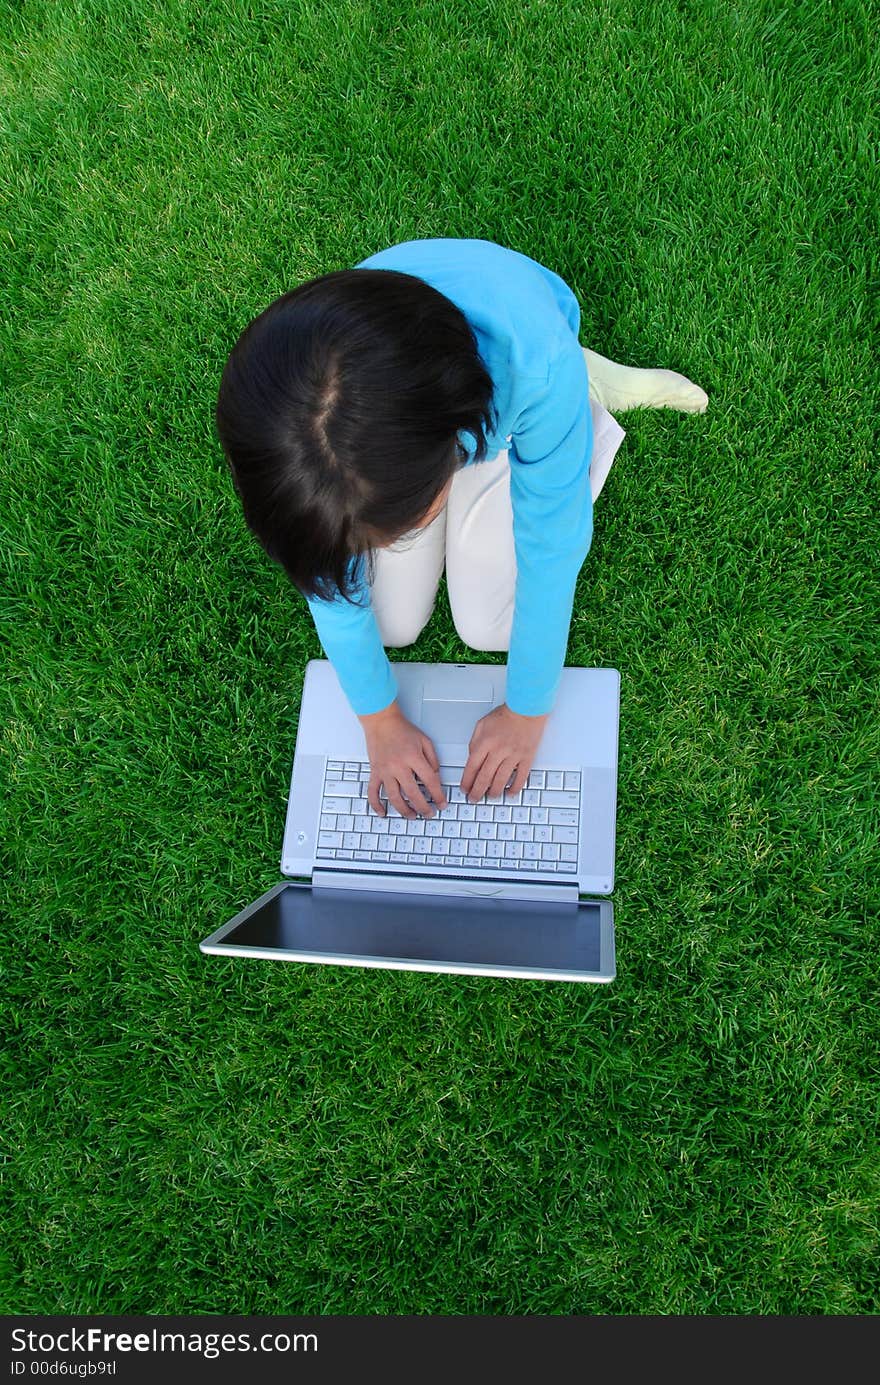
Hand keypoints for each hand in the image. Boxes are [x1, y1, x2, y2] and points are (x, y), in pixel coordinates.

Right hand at [358, 700, 447, 819]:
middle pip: (413, 794)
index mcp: (413, 757)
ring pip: (394, 797)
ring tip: (412, 816)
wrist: (382, 721)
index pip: (430, 781)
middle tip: (429, 814)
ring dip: (404, 810)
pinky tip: (383, 813)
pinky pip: (373, 792)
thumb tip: (435, 777)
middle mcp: (398, 766)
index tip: (442, 804)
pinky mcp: (375, 772)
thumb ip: (432, 759)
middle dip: (423, 808)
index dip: (438, 795)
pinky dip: (376, 805)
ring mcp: (385, 771)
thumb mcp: (425, 741)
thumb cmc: (402, 729)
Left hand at [460, 703, 548, 801]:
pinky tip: (510, 793)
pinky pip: (521, 777)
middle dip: (477, 791)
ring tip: (490, 797)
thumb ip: (474, 742)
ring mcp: (513, 755)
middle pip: (485, 777)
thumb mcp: (481, 725)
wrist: (526, 709)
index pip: (472, 767)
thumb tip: (472, 759)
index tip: (465, 789)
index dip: (467, 781)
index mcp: (485, 743)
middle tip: (474, 799)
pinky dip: (515, 787)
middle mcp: (498, 751)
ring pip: (501, 780)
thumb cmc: (504, 716)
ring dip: (494, 792)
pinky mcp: (526, 757)